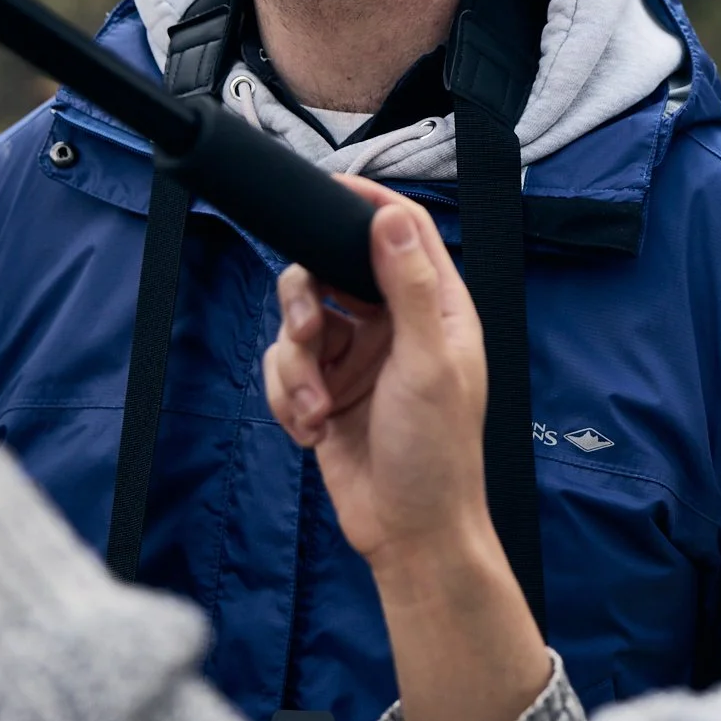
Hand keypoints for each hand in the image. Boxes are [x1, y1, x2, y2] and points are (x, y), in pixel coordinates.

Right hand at [263, 178, 495, 575]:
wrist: (407, 533)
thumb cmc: (437, 454)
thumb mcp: (427, 364)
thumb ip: (409, 288)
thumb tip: (393, 218)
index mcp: (435, 307)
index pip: (403, 231)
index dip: (368, 204)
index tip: (328, 188)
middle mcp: (394, 324)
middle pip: (330, 271)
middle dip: (306, 302)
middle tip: (308, 332)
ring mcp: (357, 357)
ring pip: (298, 323)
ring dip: (296, 368)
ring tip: (318, 410)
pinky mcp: (325, 390)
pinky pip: (284, 367)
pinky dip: (289, 396)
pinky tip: (312, 429)